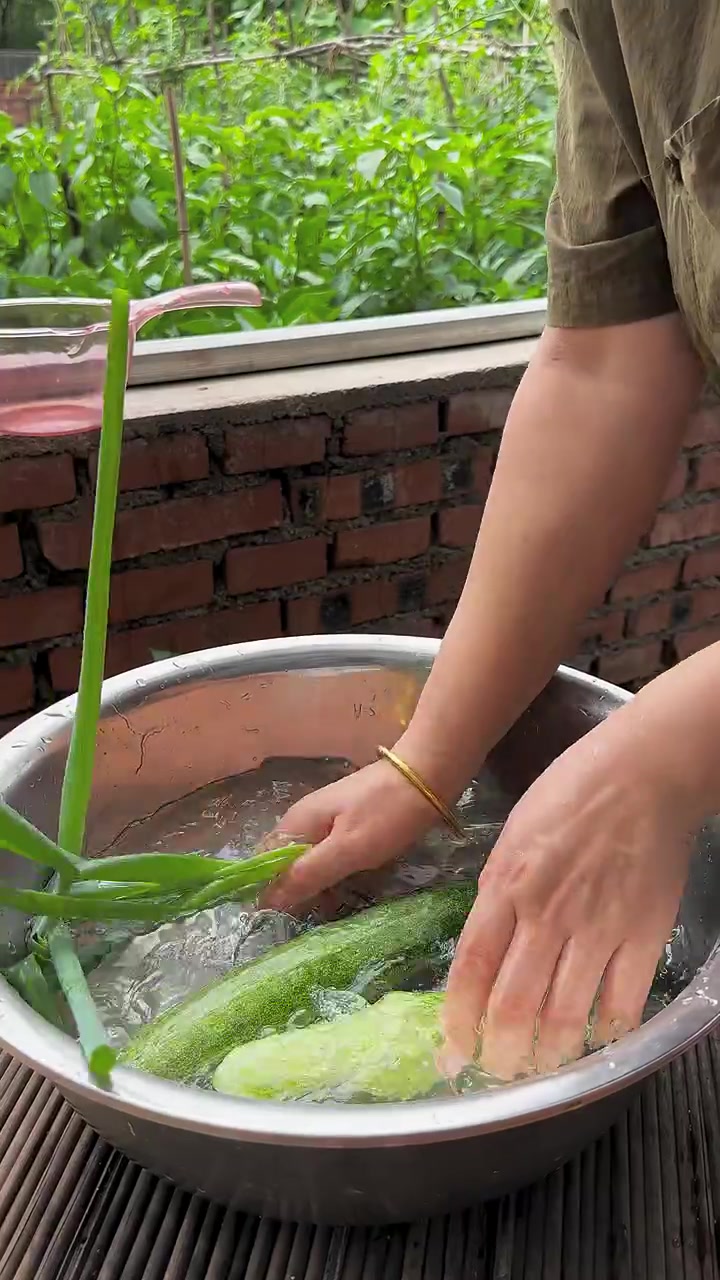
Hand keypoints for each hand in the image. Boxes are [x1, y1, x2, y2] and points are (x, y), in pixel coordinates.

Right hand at [262, 759, 441, 910]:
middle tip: (316, 916)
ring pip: (309, 860)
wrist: (427, 774)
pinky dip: (335, 871)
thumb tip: (266, 900)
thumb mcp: (347, 850)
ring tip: (335, 907)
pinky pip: (330, 853)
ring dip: (318, 884)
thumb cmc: (386, 814)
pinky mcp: (347, 822)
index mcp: (296, 823)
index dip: (268, 893)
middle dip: (296, 891)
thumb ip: (307, 874)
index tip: (284, 920)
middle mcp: (303, 819)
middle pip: (285, 863)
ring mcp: (326, 818)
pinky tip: (349, 885)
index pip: (264, 863)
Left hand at [441, 709, 696, 1081]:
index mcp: (505, 886)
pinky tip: (597, 1040)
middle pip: (512, 1006)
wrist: (643, 771)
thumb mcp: (512, 836)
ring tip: (540, 1069)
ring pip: (565, 1018)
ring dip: (548, 1056)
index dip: (457, 1021)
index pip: (470, 969)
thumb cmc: (571, 791)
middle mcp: (545, 915)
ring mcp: (597, 929)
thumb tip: (486, 946)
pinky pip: (622, 1003)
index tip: (451, 1051)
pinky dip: (607, 1033)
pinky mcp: (644, 934)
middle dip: (499, 1053)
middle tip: (496, 1070)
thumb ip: (497, 892)